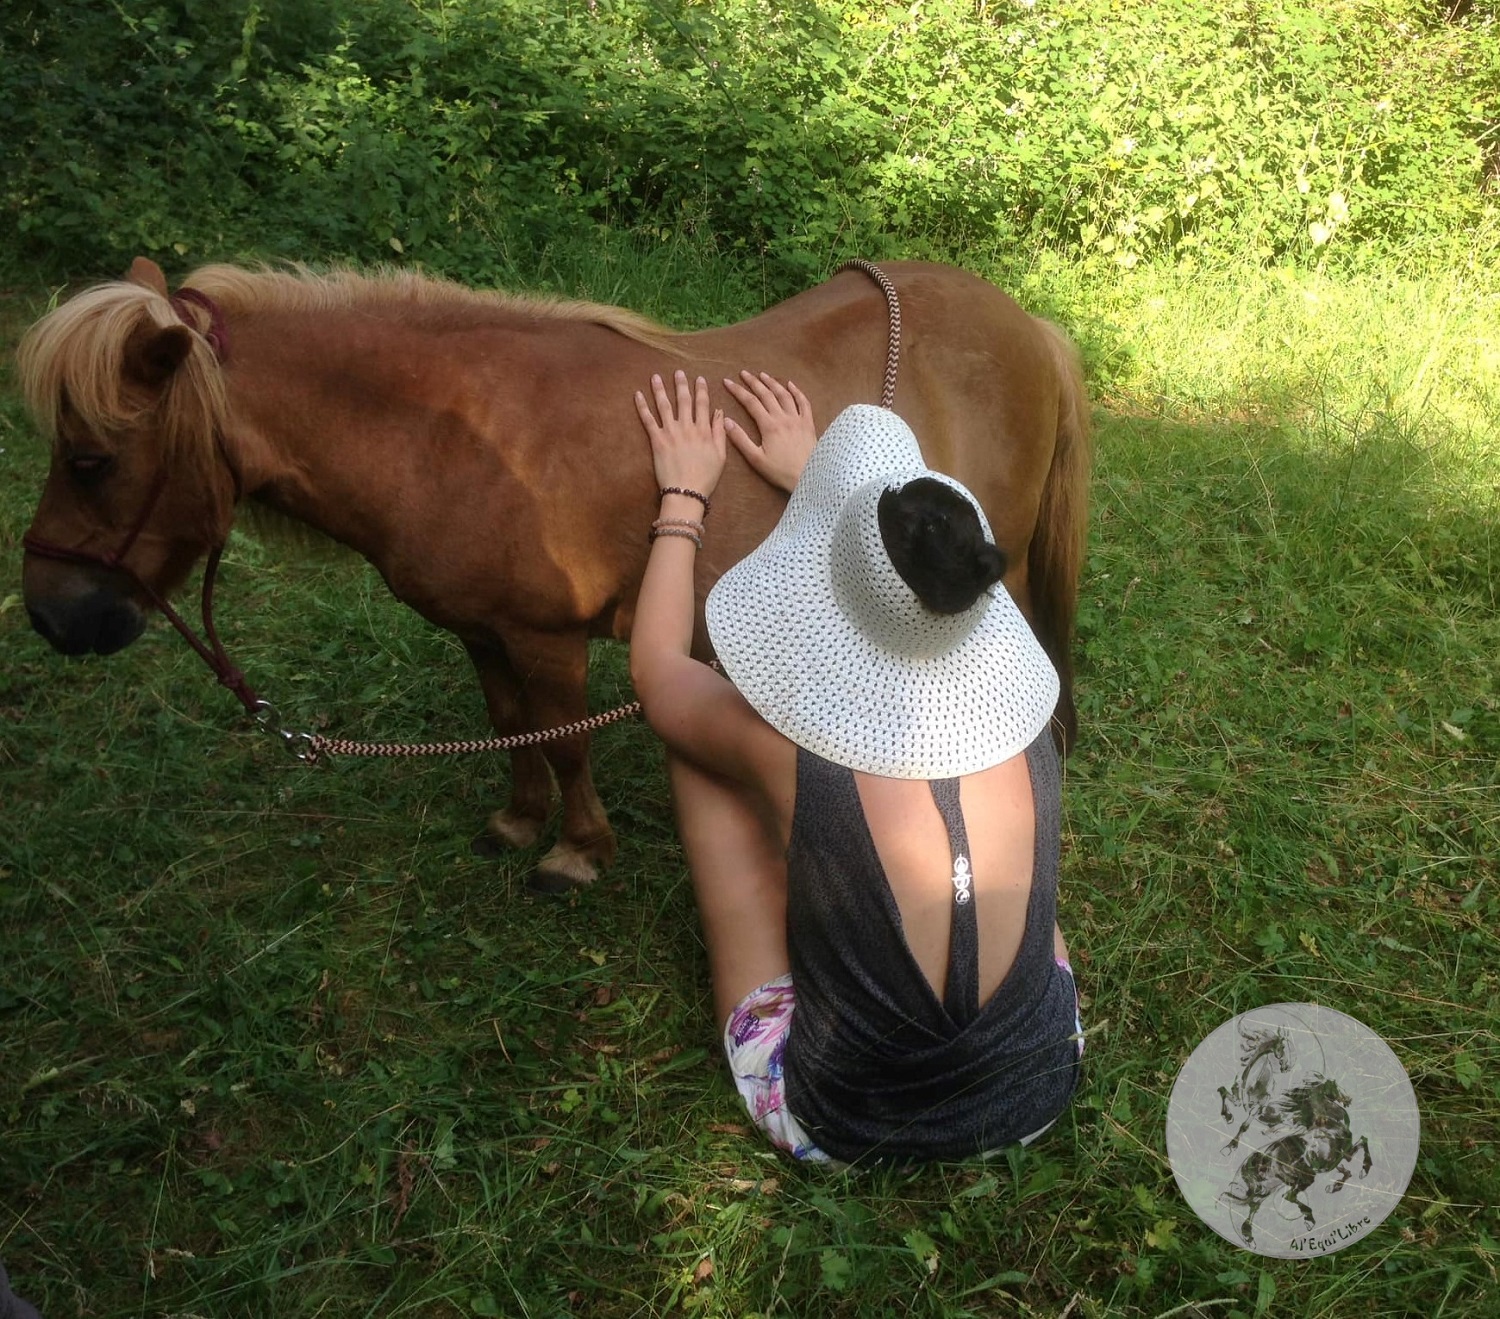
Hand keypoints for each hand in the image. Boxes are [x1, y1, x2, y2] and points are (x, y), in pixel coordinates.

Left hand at [635, 370, 726, 496]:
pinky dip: (642, 406)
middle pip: (683, 401)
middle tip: (678, 372)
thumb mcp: (721, 455)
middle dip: (681, 384)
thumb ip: (721, 432)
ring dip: (660, 389)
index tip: (699, 379)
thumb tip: (720, 412)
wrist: (687, 492)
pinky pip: (648, 420)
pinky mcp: (657, 441)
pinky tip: (638, 394)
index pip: (703, 405)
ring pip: (665, 405)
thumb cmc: (706, 477)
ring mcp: (671, 433)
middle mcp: (687, 427)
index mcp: (704, 431)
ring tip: (656, 377)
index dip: (701, 390)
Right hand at [722, 370, 817, 493]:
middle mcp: (783, 417)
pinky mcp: (808, 423)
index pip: (750, 402)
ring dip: (772, 383)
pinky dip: (797, 391)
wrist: (809, 476)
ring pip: (784, 394)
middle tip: (743, 373)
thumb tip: (726, 421)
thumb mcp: (756, 459)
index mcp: (768, 425)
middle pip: (766, 394)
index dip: (738, 390)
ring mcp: (797, 418)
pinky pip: (803, 402)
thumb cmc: (781, 471)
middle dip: (753, 382)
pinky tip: (790, 384)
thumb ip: (740, 439)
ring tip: (762, 375)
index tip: (727, 382)